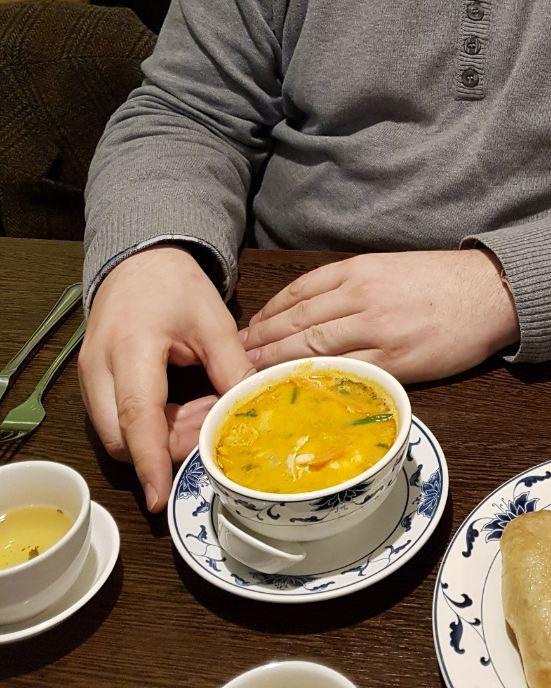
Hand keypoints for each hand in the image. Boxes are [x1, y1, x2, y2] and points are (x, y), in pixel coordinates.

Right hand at [79, 246, 253, 511]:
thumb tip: (252, 413)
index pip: (138, 414)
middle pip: (121, 437)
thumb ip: (232, 367)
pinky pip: (117, 422)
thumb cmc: (176, 287)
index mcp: (131, 345)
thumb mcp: (214, 320)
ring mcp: (89, 378)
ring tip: (202, 413)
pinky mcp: (91, 384)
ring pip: (118, 434)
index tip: (161, 497)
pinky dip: (151, 426)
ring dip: (159, 438)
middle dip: (165, 449)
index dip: (151, 459)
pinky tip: (183, 409)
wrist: (138, 262)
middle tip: (210, 432)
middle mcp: (98, 367)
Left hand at [239, 248, 520, 382]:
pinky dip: (317, 383)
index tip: (245, 331)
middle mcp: (362, 297)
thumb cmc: (441, 280)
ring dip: (277, 366)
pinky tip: (299, 391)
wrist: (489, 292)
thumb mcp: (390, 267)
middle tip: (233, 362)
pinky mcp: (397, 360)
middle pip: (297, 323)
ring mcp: (378, 330)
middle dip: (261, 344)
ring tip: (252, 379)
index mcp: (360, 271)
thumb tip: (310, 310)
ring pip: (313, 349)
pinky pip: (347, 373)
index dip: (267, 314)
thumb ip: (352, 284)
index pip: (298, 292)